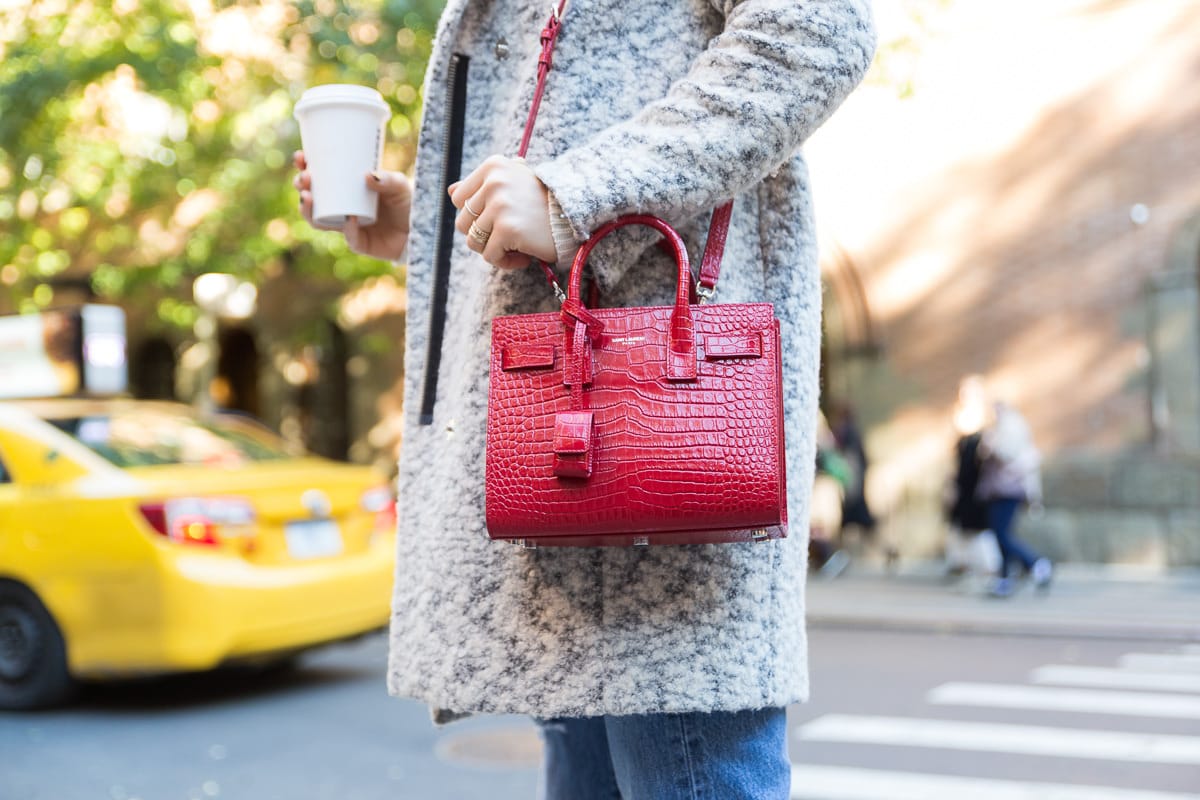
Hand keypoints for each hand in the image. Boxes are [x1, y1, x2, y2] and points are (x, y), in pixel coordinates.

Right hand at [293, 151, 411, 260]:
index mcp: (344, 189)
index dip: (304, 167)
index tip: (300, 157)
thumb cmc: (406, 202)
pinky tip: (349, 219)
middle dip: (302, 187)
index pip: (318, 176)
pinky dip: (348, 229)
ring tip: (308, 197)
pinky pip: (350, 238)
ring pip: (319, 221)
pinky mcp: (360, 243)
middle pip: (311, 198)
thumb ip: (388, 179)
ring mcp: (347, 226)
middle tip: (304, 177)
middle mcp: (341, 208)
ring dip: (308, 210)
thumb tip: (368, 175)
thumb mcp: (399, 184)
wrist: (419, 229)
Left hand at [448, 155, 555, 268]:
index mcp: (492, 166)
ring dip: (495, 250)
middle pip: (463, 222)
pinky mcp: (507, 228)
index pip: (459, 199)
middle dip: (484, 235)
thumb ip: (482, 185)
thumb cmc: (545, 203)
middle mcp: (494, 182)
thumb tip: (450, 191)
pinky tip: (524, 257)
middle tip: (509, 237)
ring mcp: (500, 205)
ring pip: (474, 242)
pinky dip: (506, 262)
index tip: (500, 219)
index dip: (477, 215)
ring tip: (517, 247)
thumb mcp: (515, 183)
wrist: (577, 217)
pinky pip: (490, 256)